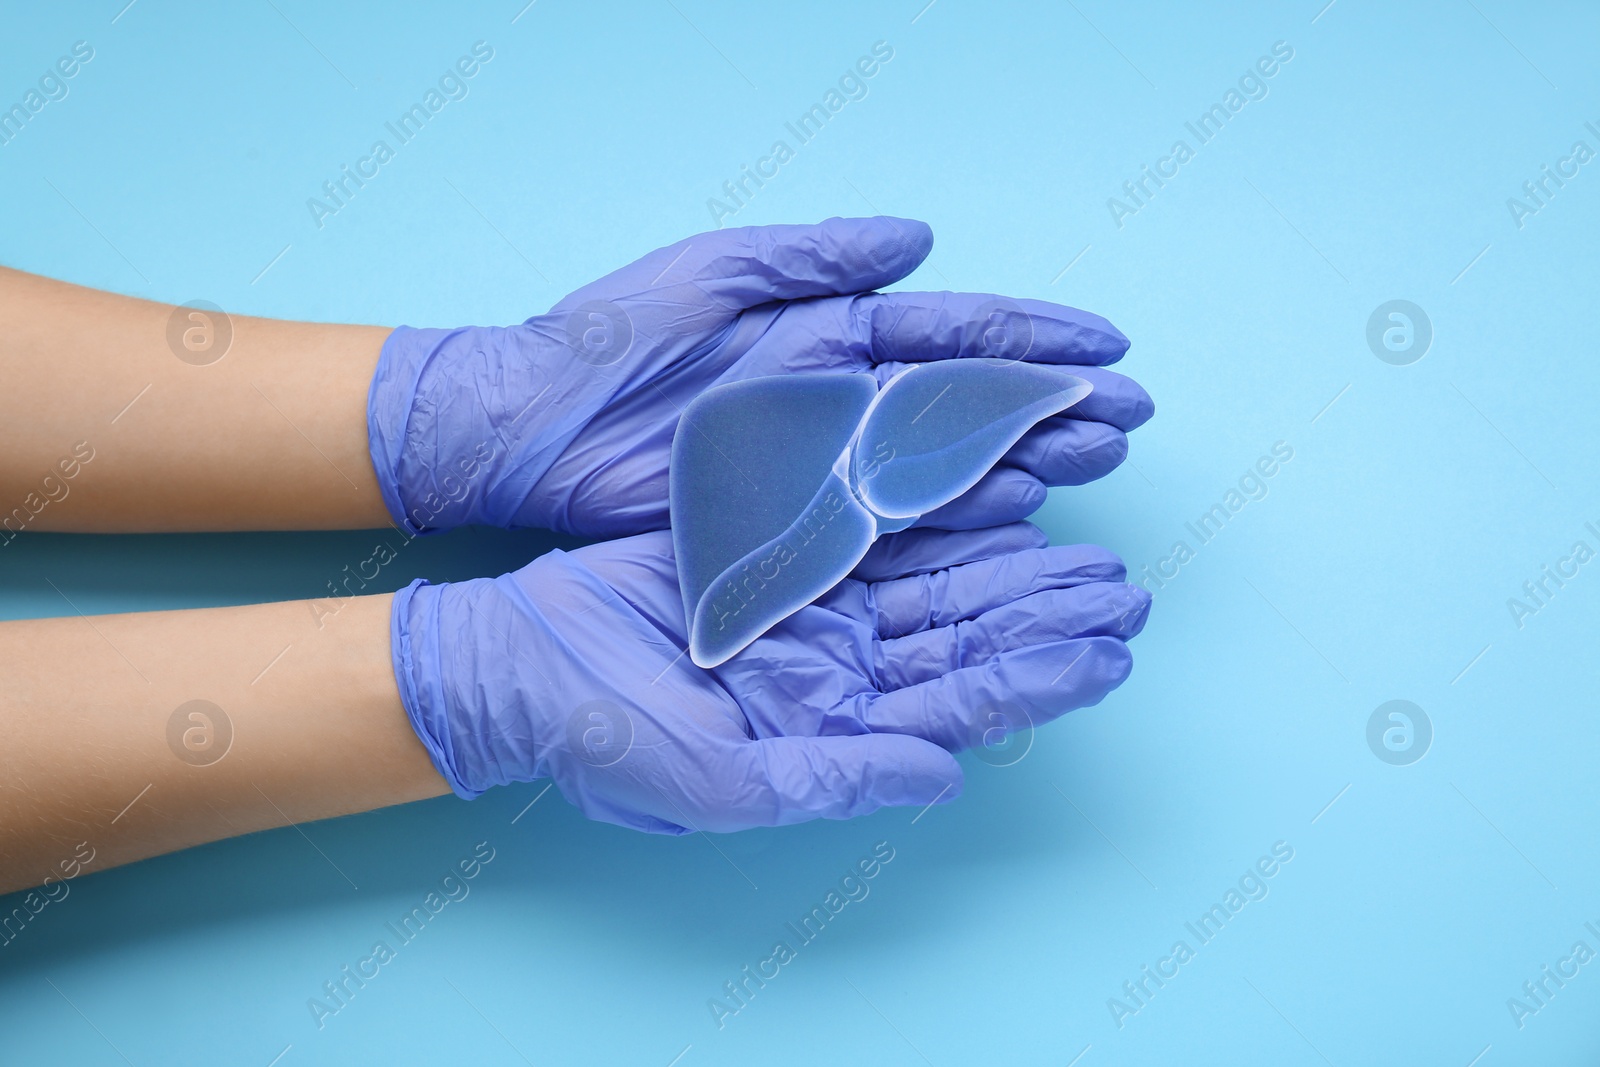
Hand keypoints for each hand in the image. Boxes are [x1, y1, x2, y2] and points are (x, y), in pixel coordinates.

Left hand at [368, 217, 1152, 537]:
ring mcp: (825, 461)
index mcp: (832, 328)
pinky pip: (891, 521)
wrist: (532, 422)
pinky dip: (956, 515)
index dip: (1030, 336)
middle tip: (1131, 416)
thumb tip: (921, 238)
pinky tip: (1015, 511)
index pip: (953, 329)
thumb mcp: (711, 273)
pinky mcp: (794, 520)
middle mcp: (843, 395)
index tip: (1106, 346)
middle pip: (969, 399)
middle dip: (1051, 404)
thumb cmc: (611, 339)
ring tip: (1098, 462)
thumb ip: (815, 256)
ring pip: (946, 461)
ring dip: (1024, 460)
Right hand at [391, 525, 1150, 833]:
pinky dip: (940, 513)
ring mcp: (817, 611)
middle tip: (1130, 590)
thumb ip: (837, 778)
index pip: (960, 704)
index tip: (1113, 652)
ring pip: (938, 582)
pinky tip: (999, 496)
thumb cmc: (604, 739)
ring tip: (1090, 543)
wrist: (518, 662)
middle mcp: (840, 671)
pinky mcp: (784, 551)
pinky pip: (879, 528)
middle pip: (967, 638)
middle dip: (1049, 614)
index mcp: (835, 729)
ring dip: (1013, 563)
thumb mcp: (719, 782)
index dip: (1039, 677)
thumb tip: (947, 776)